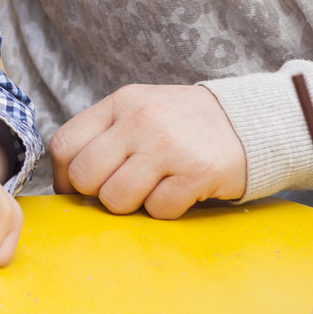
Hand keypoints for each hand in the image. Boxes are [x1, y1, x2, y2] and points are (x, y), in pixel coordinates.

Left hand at [48, 84, 246, 216]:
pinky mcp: (197, 172)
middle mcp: (140, 120)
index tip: (77, 189)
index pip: (64, 145)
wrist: (248, 121)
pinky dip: (166, 210)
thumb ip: (104, 136)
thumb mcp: (139, 110)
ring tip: (153, 189)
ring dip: (132, 205)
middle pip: (85, 176)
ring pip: (117, 199)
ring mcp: (168, 146)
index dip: (64, 177)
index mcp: (120, 103)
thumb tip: (66, 182)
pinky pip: (158, 210)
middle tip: (121, 190)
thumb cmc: (182, 124)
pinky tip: (180, 191)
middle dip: (97, 194)